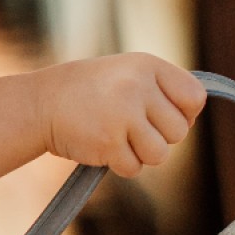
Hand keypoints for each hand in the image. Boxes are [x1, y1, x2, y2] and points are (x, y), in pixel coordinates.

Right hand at [39, 53, 204, 175]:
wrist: (40, 103)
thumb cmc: (88, 91)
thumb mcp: (127, 74)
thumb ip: (160, 89)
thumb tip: (191, 116)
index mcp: (148, 66)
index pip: (194, 97)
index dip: (184, 114)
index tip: (162, 117)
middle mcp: (138, 86)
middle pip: (179, 131)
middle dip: (160, 138)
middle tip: (132, 129)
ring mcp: (123, 115)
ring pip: (160, 154)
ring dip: (141, 155)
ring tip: (119, 139)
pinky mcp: (108, 142)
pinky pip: (134, 167)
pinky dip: (120, 165)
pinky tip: (103, 147)